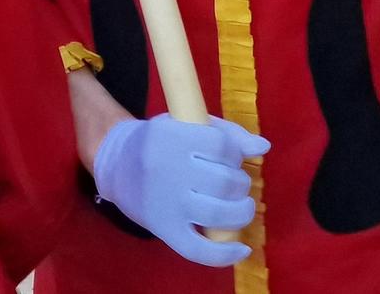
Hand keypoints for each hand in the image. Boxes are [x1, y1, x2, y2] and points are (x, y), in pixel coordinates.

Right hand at [91, 114, 266, 267]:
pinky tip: (241, 248)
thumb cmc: (158, 142)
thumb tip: (263, 148)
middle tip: (232, 182)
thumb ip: (226, 133)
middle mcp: (169, 171)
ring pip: (220, 214)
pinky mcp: (165, 230)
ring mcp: (167, 204)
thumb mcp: (185, 124)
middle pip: (226, 182)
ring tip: (238, 206)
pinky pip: (200, 251)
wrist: (116, 165)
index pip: (222, 145)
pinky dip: (226, 254)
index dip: (234, 152)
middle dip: (240, 183)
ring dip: (241, 211)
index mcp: (172, 138)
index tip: (228, 156)